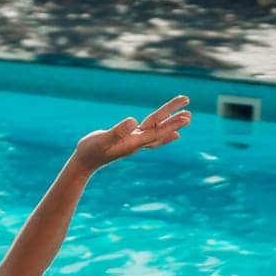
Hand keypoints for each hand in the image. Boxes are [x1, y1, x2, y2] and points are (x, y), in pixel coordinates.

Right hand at [72, 95, 191, 173]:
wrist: (84, 162)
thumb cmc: (90, 151)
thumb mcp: (102, 139)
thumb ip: (117, 132)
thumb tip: (133, 122)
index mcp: (133, 142)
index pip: (156, 132)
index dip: (170, 124)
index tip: (185, 118)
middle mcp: (137, 143)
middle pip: (159, 129)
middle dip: (174, 120)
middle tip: (190, 112)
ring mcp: (135, 142)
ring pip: (157, 130)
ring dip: (171, 124)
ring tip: (187, 117)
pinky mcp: (130, 140)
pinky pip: (151, 135)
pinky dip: (163, 132)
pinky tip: (173, 133)